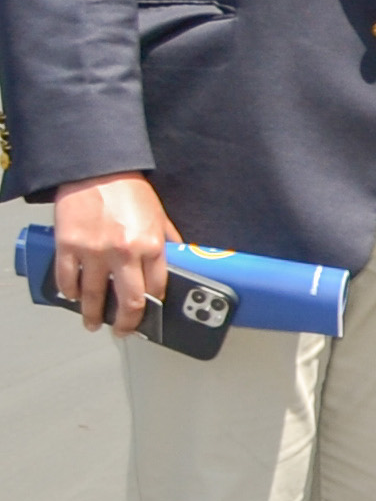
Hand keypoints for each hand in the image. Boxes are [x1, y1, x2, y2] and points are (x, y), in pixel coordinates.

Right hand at [48, 172, 175, 331]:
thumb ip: (168, 241)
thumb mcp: (159, 216)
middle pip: (129, 301)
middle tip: (122, 330)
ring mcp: (94, 251)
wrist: (97, 170)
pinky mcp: (68, 246)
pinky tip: (73, 297)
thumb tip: (181, 261)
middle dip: (127, 323)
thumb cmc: (129, 191)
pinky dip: (70, 293)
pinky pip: (68, 280)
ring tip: (93, 322)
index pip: (156, 289)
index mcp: (151, 245)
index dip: (152, 308)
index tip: (148, 317)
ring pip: (94, 297)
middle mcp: (125, 252)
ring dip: (93, 315)